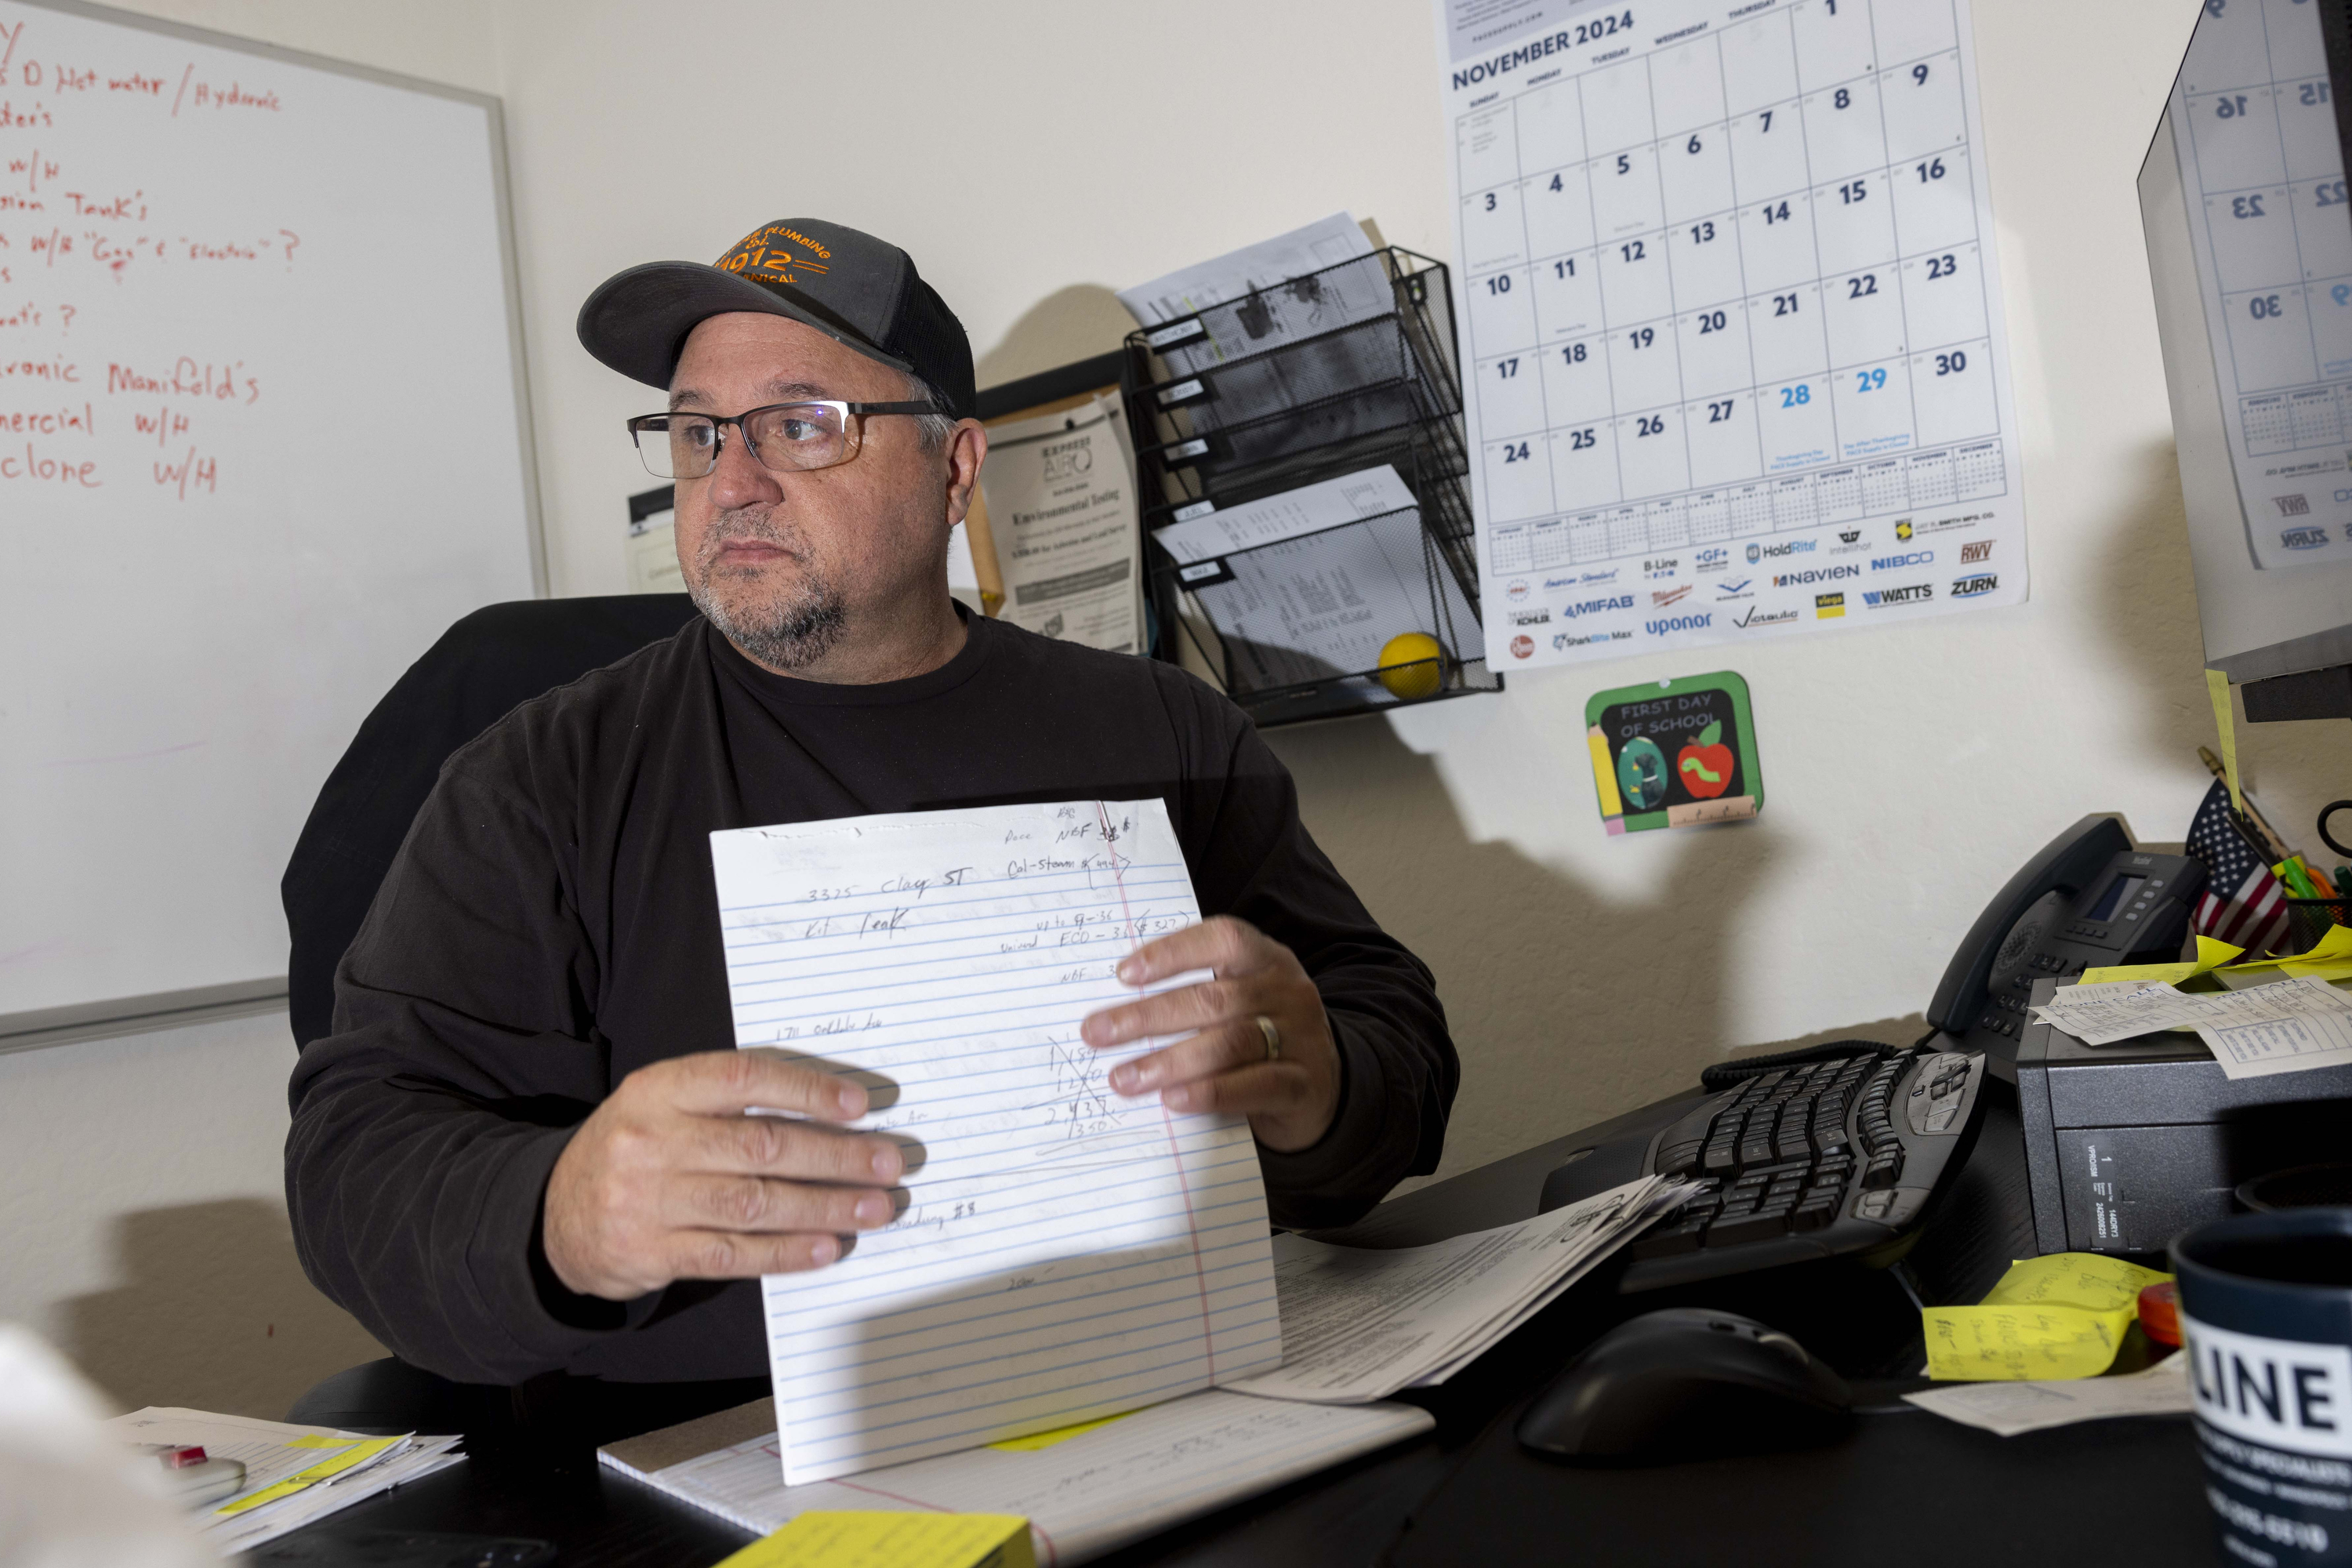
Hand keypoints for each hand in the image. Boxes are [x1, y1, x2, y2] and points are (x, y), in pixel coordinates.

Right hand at [542, 1050, 902, 1300]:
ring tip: (873, 1208)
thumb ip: (727, 1102)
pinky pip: (732, 1253)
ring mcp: (649, 1200)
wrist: (555, 1217)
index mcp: (659, 1089)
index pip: (744, 1078)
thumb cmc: (633, 1150)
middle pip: (762, 1146)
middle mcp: (652, 1140)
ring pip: (755, 1203)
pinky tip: (826, 1247)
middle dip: (836, 1156)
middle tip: (887, 1163)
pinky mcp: (652, 1253)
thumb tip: (829, 1112)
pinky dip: (786, 1252)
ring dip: (824, 1207)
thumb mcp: (662, 1105)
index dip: (807, 1089)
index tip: (859, 1104)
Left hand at [1079, 916, 1340, 1152]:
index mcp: (1265, 959)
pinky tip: (1173, 1099)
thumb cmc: (1259, 1037)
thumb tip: (1115, 1013)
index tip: (1123, 973)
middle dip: (1148, 1016)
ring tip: (1125, 1078)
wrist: (1324, 1087)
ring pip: (1230, 1042)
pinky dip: (1209, 1092)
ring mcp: (1300, 1037)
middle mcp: (1286, 991)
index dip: (1172, 952)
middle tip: (1097, 1033)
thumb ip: (1194, 998)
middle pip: (1214, 998)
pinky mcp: (1303, 1084)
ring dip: (1170, 1060)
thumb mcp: (1238, 1003)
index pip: (1223, 939)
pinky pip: (1254, 1085)